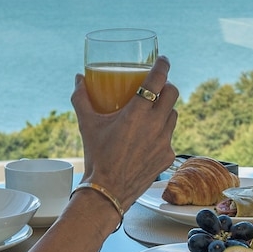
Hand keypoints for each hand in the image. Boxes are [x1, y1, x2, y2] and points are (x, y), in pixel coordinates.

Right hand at [71, 55, 177, 209]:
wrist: (107, 192)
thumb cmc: (96, 156)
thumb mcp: (87, 124)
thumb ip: (81, 98)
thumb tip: (79, 79)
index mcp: (137, 113)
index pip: (157, 80)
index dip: (163, 65)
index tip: (163, 59)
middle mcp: (155, 124)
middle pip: (173, 93)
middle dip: (167, 86)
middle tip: (157, 86)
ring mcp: (164, 141)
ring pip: (174, 115)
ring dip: (166, 109)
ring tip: (153, 111)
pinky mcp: (167, 156)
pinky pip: (169, 137)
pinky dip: (162, 132)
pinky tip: (149, 137)